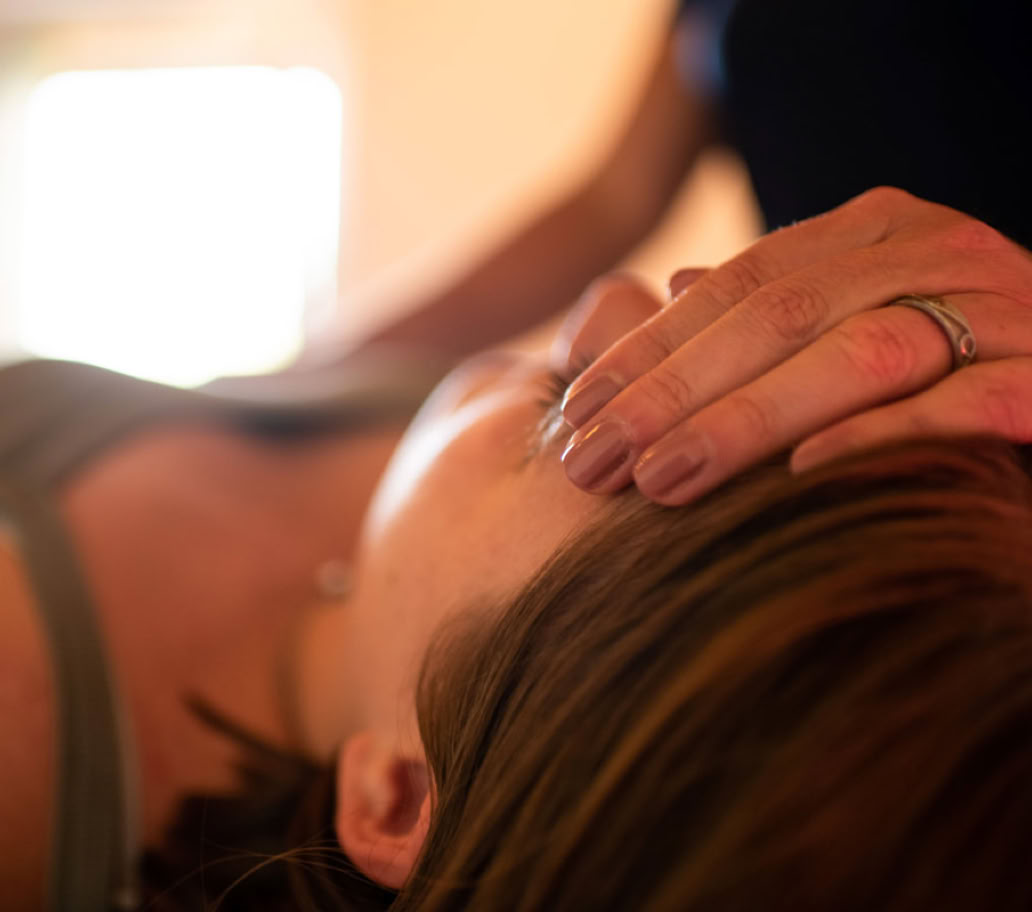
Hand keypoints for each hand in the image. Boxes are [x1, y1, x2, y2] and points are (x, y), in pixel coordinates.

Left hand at [557, 187, 1031, 503]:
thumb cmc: (951, 357)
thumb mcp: (853, 313)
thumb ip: (775, 299)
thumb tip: (674, 287)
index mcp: (873, 231)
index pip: (737, 284)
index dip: (649, 349)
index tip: (575, 412)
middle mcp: (932, 250)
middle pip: (778, 315)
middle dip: (671, 392)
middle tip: (589, 461)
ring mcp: (1003, 307)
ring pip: (857, 354)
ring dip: (746, 420)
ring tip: (657, 483)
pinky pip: (965, 403)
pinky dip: (881, 434)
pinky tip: (798, 475)